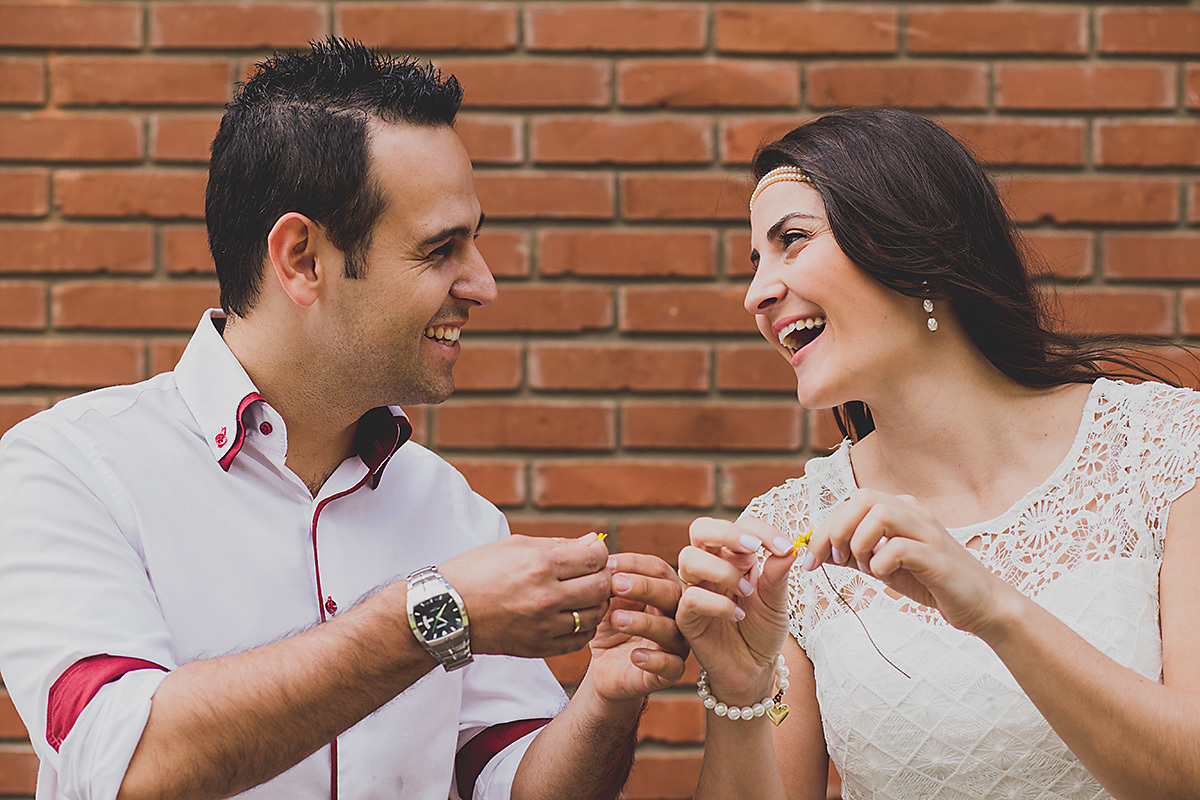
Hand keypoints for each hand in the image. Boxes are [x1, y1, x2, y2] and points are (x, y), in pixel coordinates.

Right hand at [440, 533, 610, 657]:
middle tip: (594, 574)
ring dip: (596, 603)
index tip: (593, 554)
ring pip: (594, 615)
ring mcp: (543, 626)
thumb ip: (560, 544)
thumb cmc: (478, 571)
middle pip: (600, 587)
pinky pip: (579, 640)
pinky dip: (583, 627)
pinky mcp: (539, 647)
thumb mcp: (516, 546)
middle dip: (603, 576)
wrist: (447, 610)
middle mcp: (546, 597)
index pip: (595, 558)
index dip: (600, 553)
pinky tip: (574, 615)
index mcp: (540, 565)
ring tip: (585, 594)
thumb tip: (596, 542)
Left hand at [585, 552, 688, 702]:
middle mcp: (677, 614)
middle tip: (616, 584)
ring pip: (671, 630)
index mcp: (665, 590)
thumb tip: (601, 560)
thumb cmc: (610, 628)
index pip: (659, 569)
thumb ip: (609, 584)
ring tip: (617, 619)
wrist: (606, 668)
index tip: (607, 564)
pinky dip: (654, 660)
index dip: (635, 564)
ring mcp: (677, 643)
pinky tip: (635, 655)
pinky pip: (671, 666)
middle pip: (672, 594)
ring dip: (644, 622)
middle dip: (644, 587)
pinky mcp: (671, 672)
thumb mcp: (607, 602)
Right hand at [675, 517, 796, 702]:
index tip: (786, 547)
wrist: (753, 669)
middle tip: (754, 548)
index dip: (761, 530)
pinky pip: (690, 598)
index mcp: (734, 557)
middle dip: (727, 532)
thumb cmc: (762, 631)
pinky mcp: (686, 616)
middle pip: (701, 529)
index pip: (739, 526)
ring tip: (746, 590)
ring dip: (722, 570)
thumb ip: (778, 576)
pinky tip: (737, 615)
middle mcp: (710, 567)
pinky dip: (718, 604)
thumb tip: (790, 548)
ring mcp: (694, 589)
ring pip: (688, 557)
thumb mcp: (777, 602)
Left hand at [803, 490, 1009, 635]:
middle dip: (837, 529)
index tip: (810, 559)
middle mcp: (914, 512)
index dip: (824, 528)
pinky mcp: (937, 557)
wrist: (978, 604)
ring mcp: (928, 532)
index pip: (851, 502)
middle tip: (836, 559)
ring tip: (861, 566)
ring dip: (859, 542)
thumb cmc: (929, 580)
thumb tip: (817, 552)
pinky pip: (899, 548)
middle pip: (862, 498)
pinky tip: (882, 575)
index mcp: (900, 509)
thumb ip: (853, 555)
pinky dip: (881, 562)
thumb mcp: (882, 565)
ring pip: (880, 514)